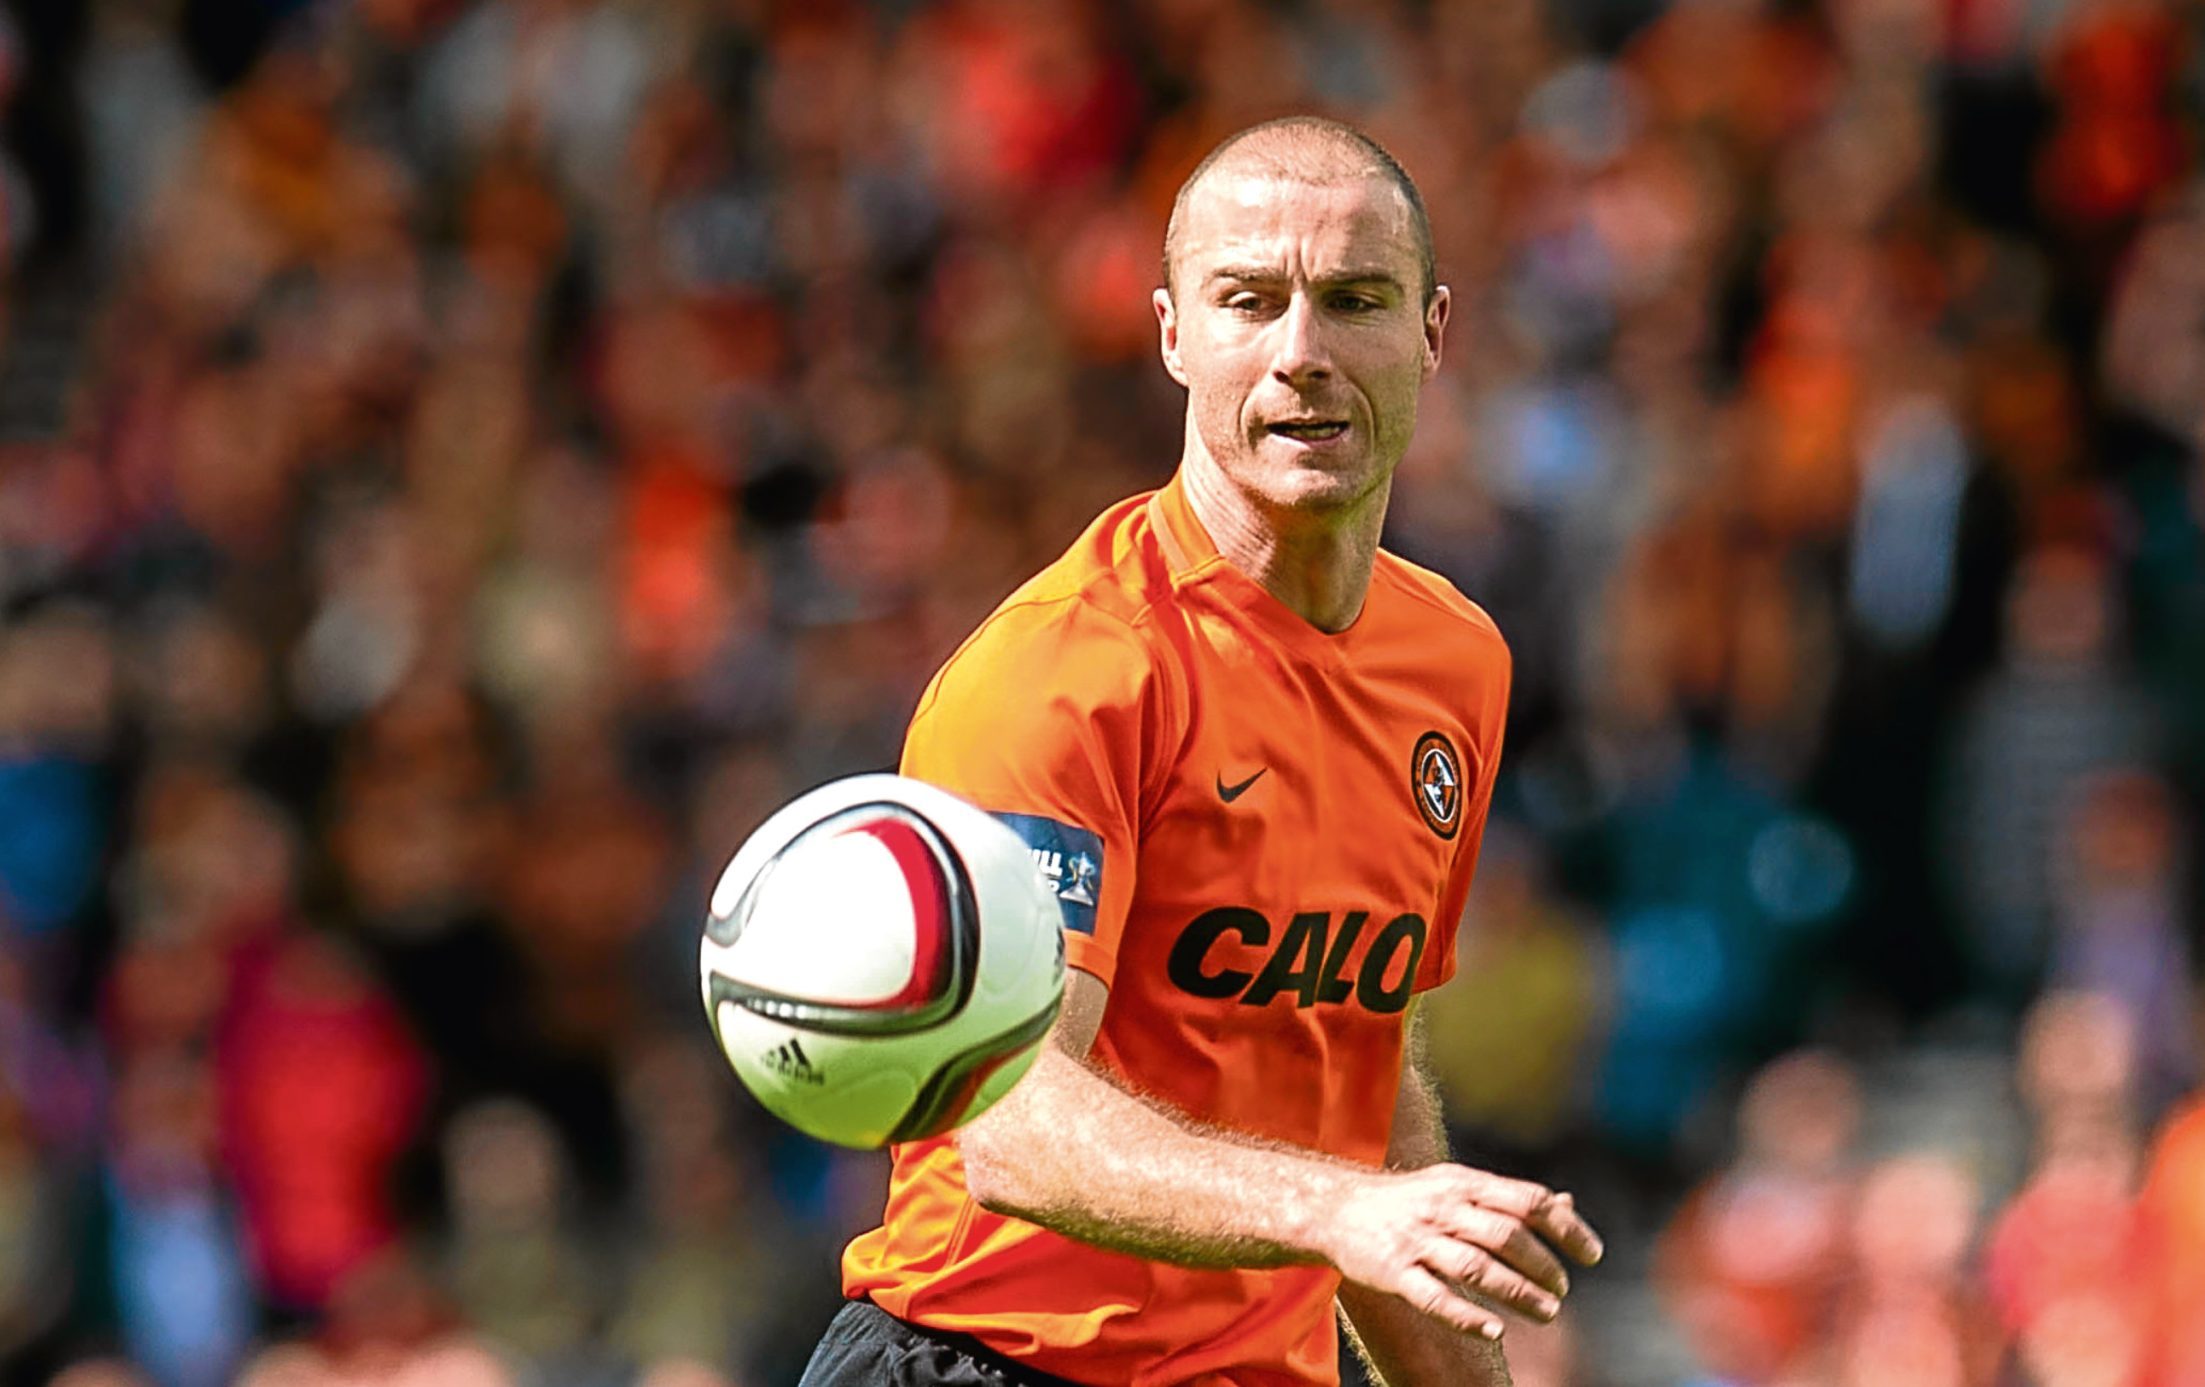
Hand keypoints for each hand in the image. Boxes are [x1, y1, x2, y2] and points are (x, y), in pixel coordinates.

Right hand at [1322, 1164, 1603, 1340]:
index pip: (1527, 1200)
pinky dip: (1466, 1315)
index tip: (1593, 1255)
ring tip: (1548, 1312)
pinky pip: (1434, 1297)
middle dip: (1544, 1265)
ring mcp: (1417, 1241)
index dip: (1566, 1228)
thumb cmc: (1411, 1200)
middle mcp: (1443, 1208)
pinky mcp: (1393, 1273)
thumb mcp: (1458, 1186)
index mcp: (1465, 1183)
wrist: (1337, 1209)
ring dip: (1518, 1292)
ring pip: (1475, 1267)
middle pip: (1506, 1235)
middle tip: (1564, 1289)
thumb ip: (1509, 1198)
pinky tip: (1495, 1331)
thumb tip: (1566, 1205)